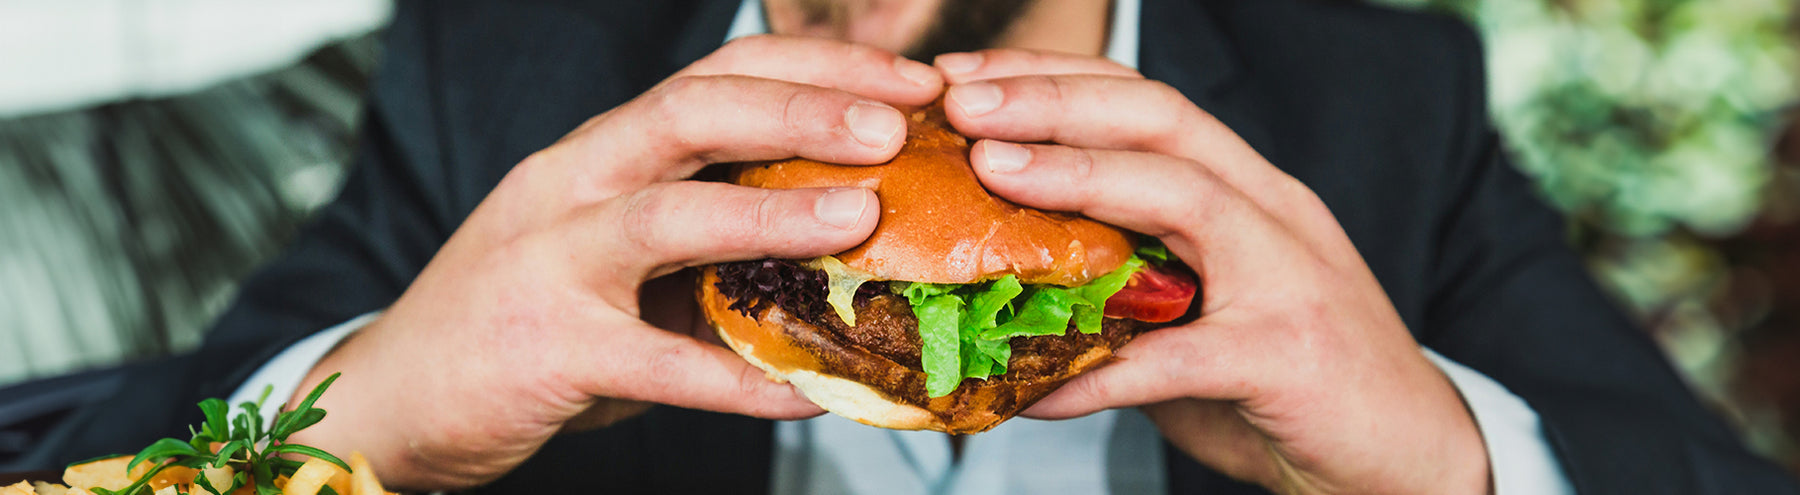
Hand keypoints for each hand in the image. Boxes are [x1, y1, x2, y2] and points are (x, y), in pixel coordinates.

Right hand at [284, 36, 943, 489]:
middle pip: (693, 112)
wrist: (393, 397)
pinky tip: (808, 394)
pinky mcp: (546, 350)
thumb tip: (842, 237)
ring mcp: (551, 262)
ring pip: (668, 216)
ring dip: (773, 211)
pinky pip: (657, 363)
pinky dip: (737, 380)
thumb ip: (702, 234)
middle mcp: (572, 185)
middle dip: (803, 108)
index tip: (907, 85)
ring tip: (862, 217)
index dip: (817, 70)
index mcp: (600, 152)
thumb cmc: (522, 318)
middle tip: (898, 123)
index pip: (715, 76)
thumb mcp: (610, 251)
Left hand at [938, 50, 1490, 493]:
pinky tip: (1033, 389)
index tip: (965, 81)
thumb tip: (1009, 286)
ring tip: (991, 172)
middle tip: (960, 103)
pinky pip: (1176, 357)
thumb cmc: (1295, 386)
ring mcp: (1289, 277)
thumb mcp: (1204, 314)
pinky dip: (1099, 372)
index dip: (1055, 80)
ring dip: (1077, 175)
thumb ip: (1127, 289)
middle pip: (1161, 119)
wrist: (1408, 461)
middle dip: (1054, 99)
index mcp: (1249, 191)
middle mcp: (1273, 213)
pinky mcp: (1290, 356)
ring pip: (1182, 195)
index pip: (1148, 102)